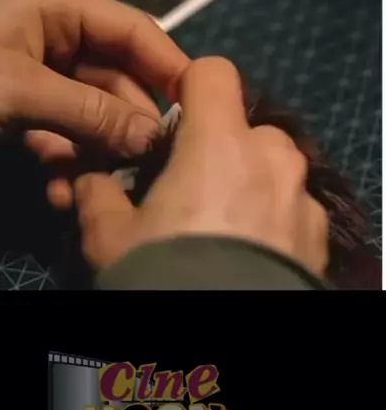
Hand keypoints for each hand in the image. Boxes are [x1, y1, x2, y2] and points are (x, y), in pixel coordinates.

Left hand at [0, 0, 188, 201]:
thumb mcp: (18, 91)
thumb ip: (91, 113)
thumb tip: (154, 137)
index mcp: (56, 5)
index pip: (132, 30)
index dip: (169, 66)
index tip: (202, 108)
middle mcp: (54, 33)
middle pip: (116, 76)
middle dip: (132, 120)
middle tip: (158, 162)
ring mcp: (38, 73)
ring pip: (92, 109)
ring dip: (100, 147)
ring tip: (110, 184)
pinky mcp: (23, 107)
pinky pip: (62, 129)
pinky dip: (67, 157)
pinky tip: (67, 188)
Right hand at [75, 57, 328, 276]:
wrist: (218, 337)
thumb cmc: (162, 271)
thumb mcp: (109, 236)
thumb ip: (98, 192)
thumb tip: (92, 180)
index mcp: (219, 141)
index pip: (213, 71)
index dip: (188, 89)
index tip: (171, 124)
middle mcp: (271, 157)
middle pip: (244, 128)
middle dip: (218, 150)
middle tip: (188, 191)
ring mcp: (301, 196)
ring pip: (272, 168)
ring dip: (248, 183)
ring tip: (219, 226)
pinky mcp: (317, 235)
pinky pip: (291, 208)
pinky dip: (271, 219)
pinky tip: (247, 253)